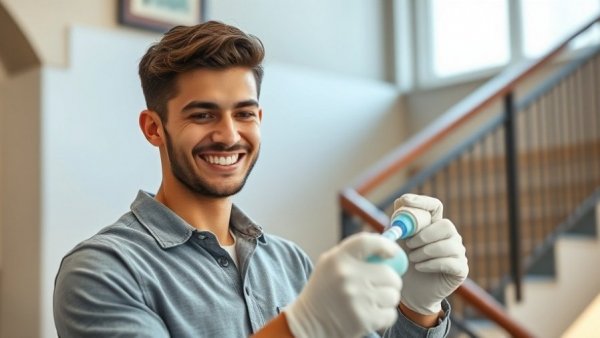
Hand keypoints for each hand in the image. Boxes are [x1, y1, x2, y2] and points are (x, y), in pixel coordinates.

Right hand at [284, 233, 402, 337]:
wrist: (308, 323)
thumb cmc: (323, 292)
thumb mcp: (330, 265)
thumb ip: (353, 254)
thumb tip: (387, 249)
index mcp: (338, 259)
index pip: (368, 242)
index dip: (386, 245)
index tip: (393, 253)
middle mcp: (347, 277)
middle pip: (389, 274)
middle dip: (390, 281)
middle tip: (378, 286)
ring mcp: (357, 299)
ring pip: (393, 295)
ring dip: (387, 300)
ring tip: (370, 302)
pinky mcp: (365, 320)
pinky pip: (391, 314)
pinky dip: (384, 316)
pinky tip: (370, 315)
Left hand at [395, 194, 467, 314]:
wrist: (408, 293)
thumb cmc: (402, 264)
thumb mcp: (395, 242)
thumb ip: (397, 224)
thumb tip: (400, 203)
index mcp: (432, 225)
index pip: (434, 206)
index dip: (423, 201)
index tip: (406, 202)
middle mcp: (449, 236)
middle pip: (446, 225)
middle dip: (425, 235)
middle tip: (409, 244)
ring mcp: (457, 252)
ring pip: (449, 244)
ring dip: (426, 251)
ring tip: (412, 259)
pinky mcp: (461, 269)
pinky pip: (451, 261)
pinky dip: (432, 264)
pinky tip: (419, 267)